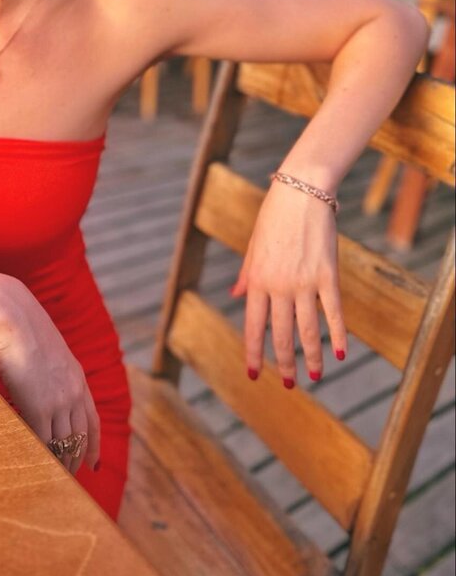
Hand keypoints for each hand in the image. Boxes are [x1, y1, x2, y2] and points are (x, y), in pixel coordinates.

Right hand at [0, 280, 100, 474]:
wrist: (13, 318)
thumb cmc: (22, 329)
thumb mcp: (48, 350)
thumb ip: (52, 371)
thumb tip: (43, 382)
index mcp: (78, 378)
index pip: (93, 420)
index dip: (94, 444)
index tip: (94, 463)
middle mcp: (74, 393)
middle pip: (81, 437)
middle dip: (78, 460)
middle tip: (72, 479)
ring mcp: (58, 402)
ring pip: (65, 444)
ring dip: (61, 464)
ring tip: (54, 480)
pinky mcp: (38, 408)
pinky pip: (44, 443)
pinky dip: (42, 458)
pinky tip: (37, 467)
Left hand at [229, 180, 347, 385]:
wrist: (300, 192)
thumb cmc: (274, 217)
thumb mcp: (254, 245)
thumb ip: (247, 274)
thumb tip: (236, 297)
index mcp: (257, 279)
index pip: (254, 325)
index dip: (254, 352)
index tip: (254, 374)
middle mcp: (278, 285)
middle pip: (280, 333)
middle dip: (284, 363)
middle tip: (290, 384)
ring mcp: (304, 282)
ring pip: (307, 329)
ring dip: (311, 356)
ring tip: (314, 376)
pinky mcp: (327, 275)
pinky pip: (332, 311)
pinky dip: (336, 334)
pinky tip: (339, 353)